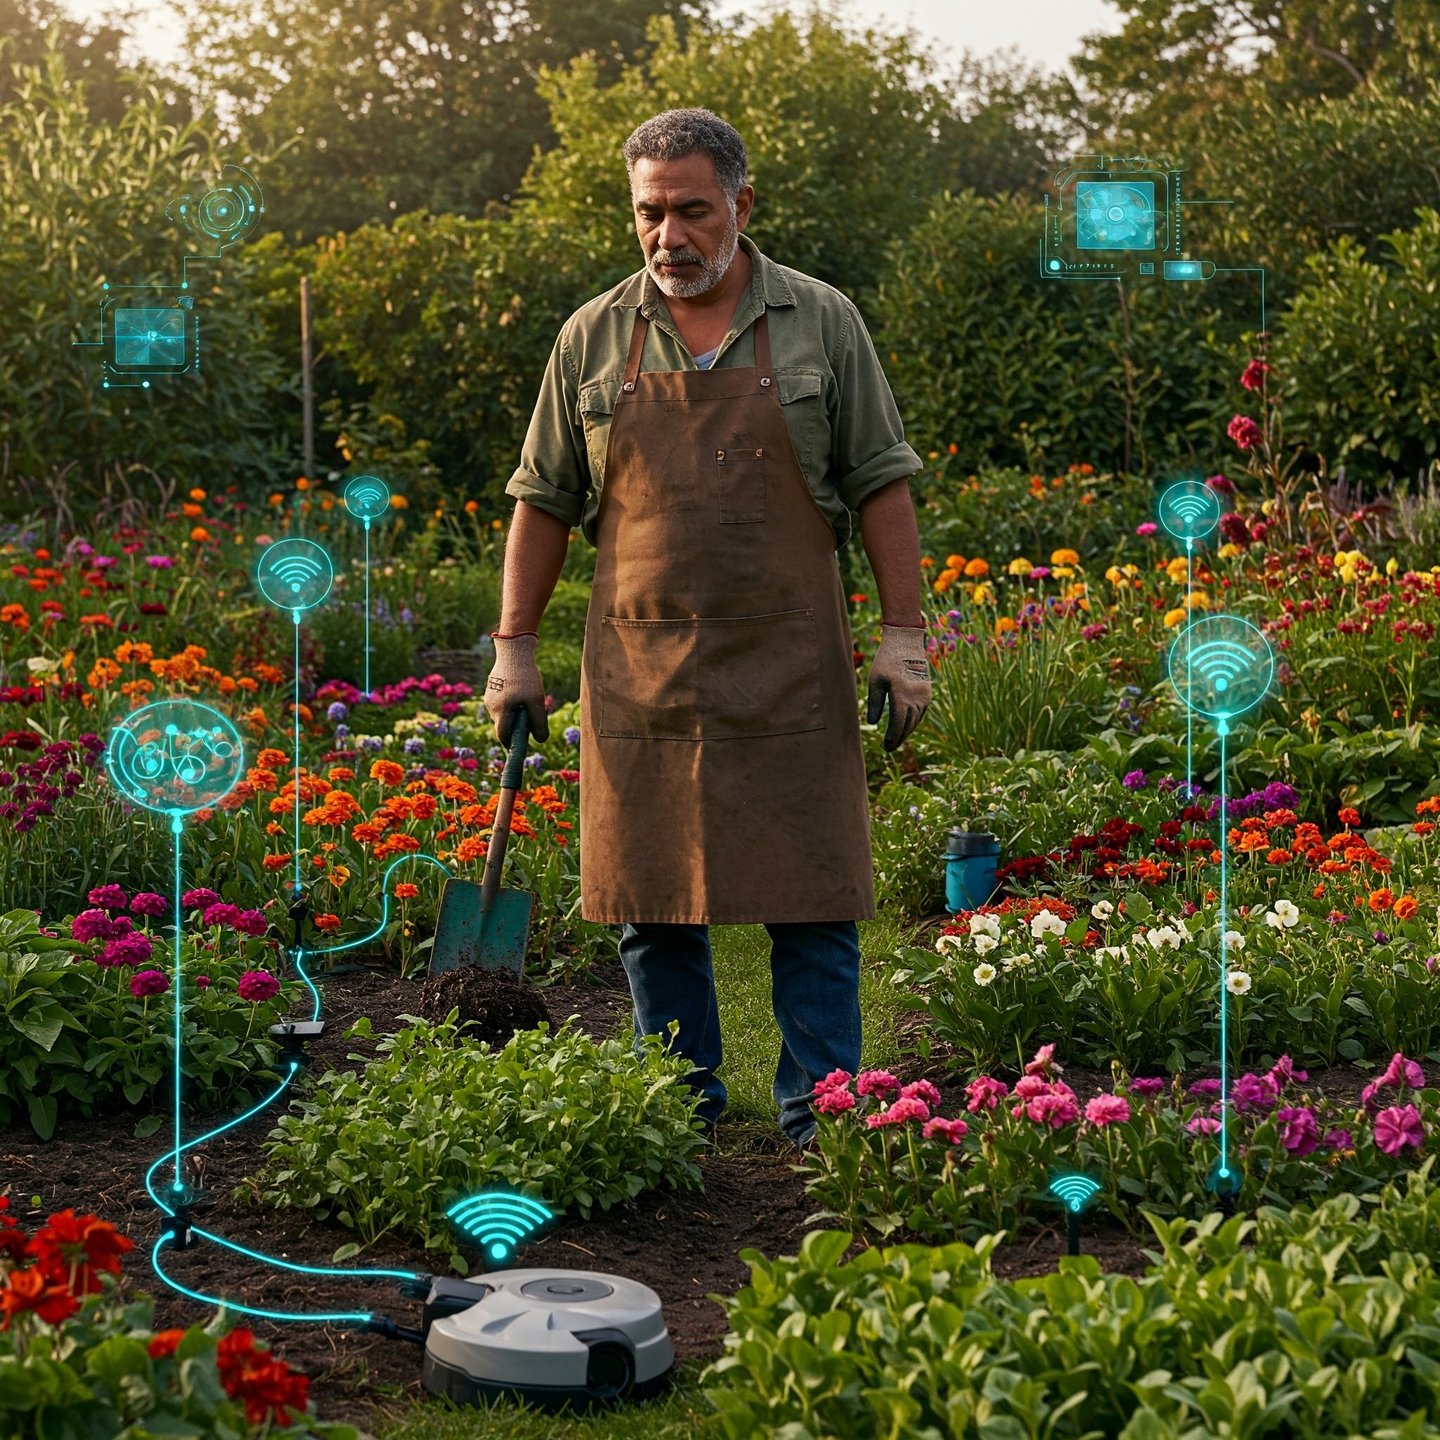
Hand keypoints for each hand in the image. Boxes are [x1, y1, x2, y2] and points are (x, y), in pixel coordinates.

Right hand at [485, 633, 549, 742]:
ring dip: (514, 713)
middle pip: (503, 725)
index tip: (523, 743)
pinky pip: (502, 702)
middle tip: (531, 715)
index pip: (503, 736)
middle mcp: (490, 706)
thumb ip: (539, 722)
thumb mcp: (536, 701)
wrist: (514, 651)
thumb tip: (541, 740)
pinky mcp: (491, 688)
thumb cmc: (525, 677)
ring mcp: (489, 696)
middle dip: (516, 725)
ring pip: (503, 713)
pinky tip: (521, 690)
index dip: (512, 743)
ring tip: (527, 699)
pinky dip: (511, 703)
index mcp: (499, 711)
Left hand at [865, 624, 930, 750]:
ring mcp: (924, 695)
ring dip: (907, 731)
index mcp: (902, 695)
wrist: (906, 642)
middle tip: (889, 748)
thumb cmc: (887, 660)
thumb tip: (871, 723)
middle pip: (909, 725)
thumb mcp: (875, 680)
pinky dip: (913, 721)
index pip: (898, 723)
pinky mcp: (927, 691)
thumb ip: (874, 702)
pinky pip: (921, 712)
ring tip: (896, 739)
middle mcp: (916, 697)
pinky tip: (905, 726)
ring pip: (916, 720)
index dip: (892, 737)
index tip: (886, 747)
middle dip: (899, 738)